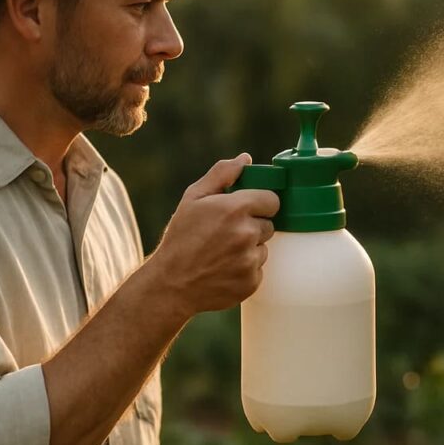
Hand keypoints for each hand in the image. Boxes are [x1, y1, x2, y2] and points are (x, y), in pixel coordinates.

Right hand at [148, 153, 278, 319]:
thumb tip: (245, 159)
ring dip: (250, 248)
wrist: (171, 285)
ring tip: (223, 253)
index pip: (272, 200)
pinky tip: (225, 269)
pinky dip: (246, 269)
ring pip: (264, 247)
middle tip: (227, 233)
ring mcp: (250, 260)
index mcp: (235, 209)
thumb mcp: (193, 198)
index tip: (247, 209)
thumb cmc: (180, 238)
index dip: (260, 203)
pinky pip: (259, 269)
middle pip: (269, 224)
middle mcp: (247, 233)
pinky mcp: (252, 282)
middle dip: (253, 226)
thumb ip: (221, 174)